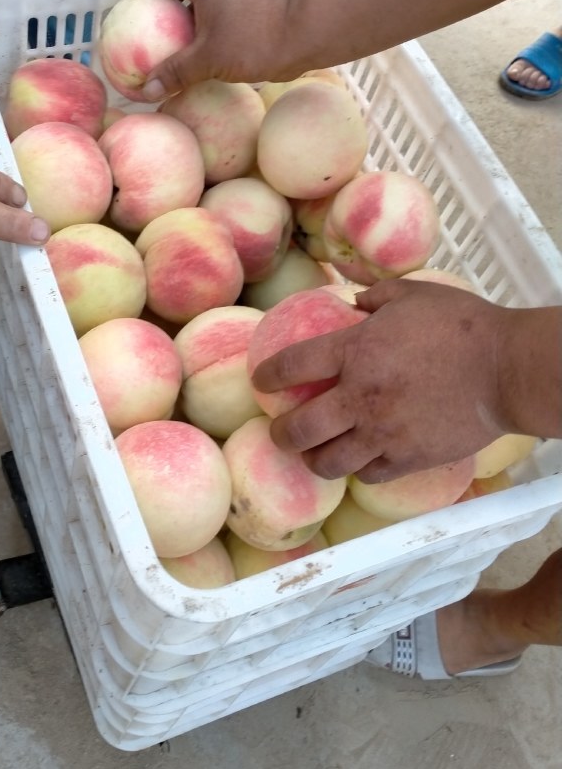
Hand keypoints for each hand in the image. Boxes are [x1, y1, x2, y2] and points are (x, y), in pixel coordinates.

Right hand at [125, 0, 298, 99]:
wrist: (303, 36)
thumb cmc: (254, 40)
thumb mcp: (208, 59)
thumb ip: (176, 73)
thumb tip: (148, 91)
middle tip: (147, 12)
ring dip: (185, 10)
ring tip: (170, 32)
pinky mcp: (249, 12)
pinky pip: (216, 13)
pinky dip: (203, 25)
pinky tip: (200, 48)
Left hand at [250, 280, 514, 482]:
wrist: (506, 369)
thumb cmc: (461, 325)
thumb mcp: (412, 294)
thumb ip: (374, 297)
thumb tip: (352, 302)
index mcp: (354, 351)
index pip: (292, 366)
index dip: (268, 375)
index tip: (262, 380)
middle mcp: (359, 397)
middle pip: (298, 430)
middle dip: (280, 434)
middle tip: (280, 432)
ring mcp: (382, 433)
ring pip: (327, 462)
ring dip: (314, 459)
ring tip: (315, 454)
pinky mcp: (407, 458)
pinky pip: (368, 474)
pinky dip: (358, 469)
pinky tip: (360, 460)